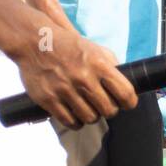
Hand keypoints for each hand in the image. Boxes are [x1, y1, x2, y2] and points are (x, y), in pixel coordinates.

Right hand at [9, 28, 136, 128]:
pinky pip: (69, 121)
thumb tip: (127, 86)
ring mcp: (65, 89)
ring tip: (89, 109)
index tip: (126, 103)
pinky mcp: (48, 99)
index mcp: (99, 65)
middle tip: (104, 105)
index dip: (129, 102)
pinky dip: (76, 122)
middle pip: (109, 110)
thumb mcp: (98, 50)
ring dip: (92, 116)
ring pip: (90, 118)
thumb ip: (113, 67)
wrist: (35, 42)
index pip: (125, 93)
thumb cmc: (70, 47)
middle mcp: (83, 78)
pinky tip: (75, 115)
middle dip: (110, 110)